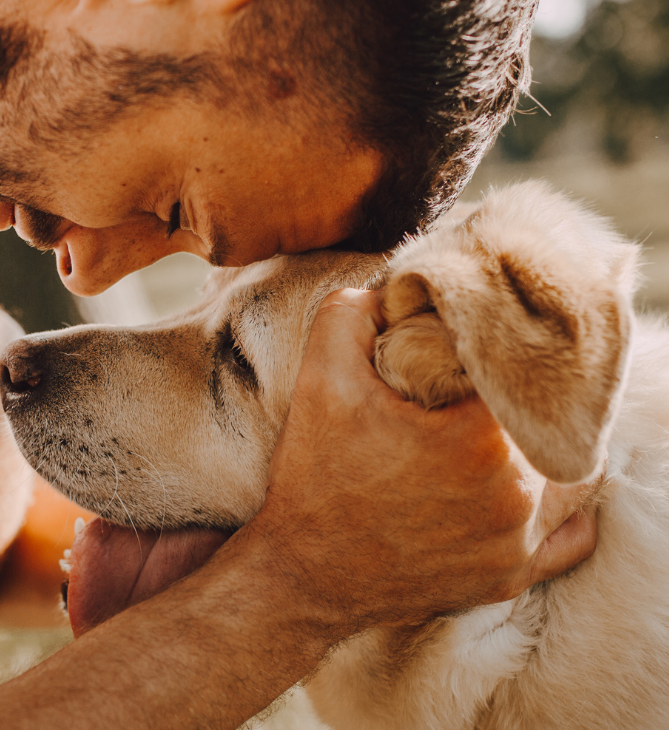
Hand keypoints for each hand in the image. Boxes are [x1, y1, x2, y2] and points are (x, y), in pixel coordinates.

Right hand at [257, 288, 599, 631]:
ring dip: (542, 445)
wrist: (302, 574)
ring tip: (496, 430)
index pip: (519, 371)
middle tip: (476, 388)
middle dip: (517, 397)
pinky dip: (557, 505)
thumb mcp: (321, 379)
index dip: (494, 352)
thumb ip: (352, 313)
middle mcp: (516, 498)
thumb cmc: (316, 479)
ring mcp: (517, 545)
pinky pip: (569, 535)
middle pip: (550, 420)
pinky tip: (521, 484)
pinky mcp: (509, 578)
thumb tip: (390, 293)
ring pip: (570, 473)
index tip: (464, 352)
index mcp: (480, 441)